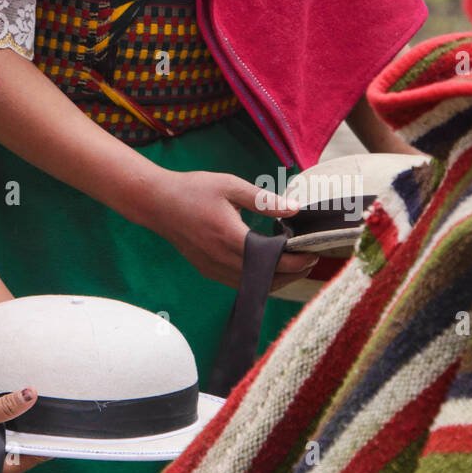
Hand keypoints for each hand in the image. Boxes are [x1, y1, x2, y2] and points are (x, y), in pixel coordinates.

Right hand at [126, 169, 317, 290]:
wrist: (157, 202)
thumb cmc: (193, 190)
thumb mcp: (230, 185)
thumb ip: (264, 200)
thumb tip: (294, 209)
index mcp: (231, 237)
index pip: (275, 261)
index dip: (299, 261)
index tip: (314, 252)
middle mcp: (222, 259)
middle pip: (269, 280)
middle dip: (294, 273)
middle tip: (310, 259)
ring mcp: (214, 268)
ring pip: (255, 286)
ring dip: (278, 279)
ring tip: (294, 264)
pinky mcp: (207, 270)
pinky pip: (240, 283)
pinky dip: (259, 280)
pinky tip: (268, 265)